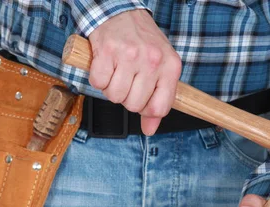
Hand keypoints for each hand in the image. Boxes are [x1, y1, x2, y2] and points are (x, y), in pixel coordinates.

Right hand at [88, 10, 181, 134]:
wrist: (121, 12)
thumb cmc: (142, 43)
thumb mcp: (159, 68)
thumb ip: (157, 100)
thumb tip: (150, 130)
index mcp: (170, 67)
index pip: (160, 108)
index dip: (146, 110)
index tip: (141, 100)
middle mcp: (152, 60)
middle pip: (133, 105)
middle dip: (126, 97)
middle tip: (126, 80)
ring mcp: (129, 55)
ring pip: (115, 96)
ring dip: (111, 88)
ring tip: (116, 72)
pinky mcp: (107, 51)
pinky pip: (98, 83)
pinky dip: (98, 78)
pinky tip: (105, 65)